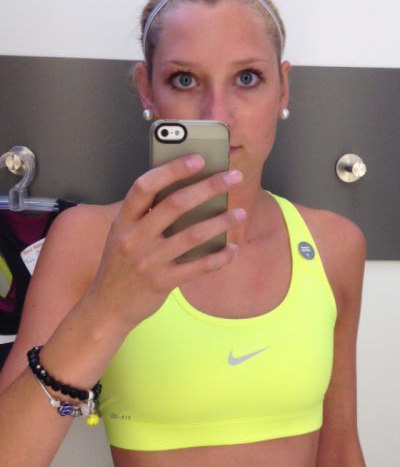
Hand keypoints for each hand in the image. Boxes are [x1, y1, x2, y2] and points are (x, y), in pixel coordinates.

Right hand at [88, 154, 244, 331]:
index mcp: (123, 221)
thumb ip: (146, 217)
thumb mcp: (123, 236)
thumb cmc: (121, 266)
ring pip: (192, 235)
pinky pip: (197, 267)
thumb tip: (187, 193)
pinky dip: (219, 257)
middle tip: (233, 178)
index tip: (198, 159)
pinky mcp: (162, 282)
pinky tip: (232, 249)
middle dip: (209, 187)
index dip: (172, 170)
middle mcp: (134, 238)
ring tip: (240, 213)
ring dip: (221, 221)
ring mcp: (148, 261)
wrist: (106, 307)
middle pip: (176, 204)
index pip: (145, 186)